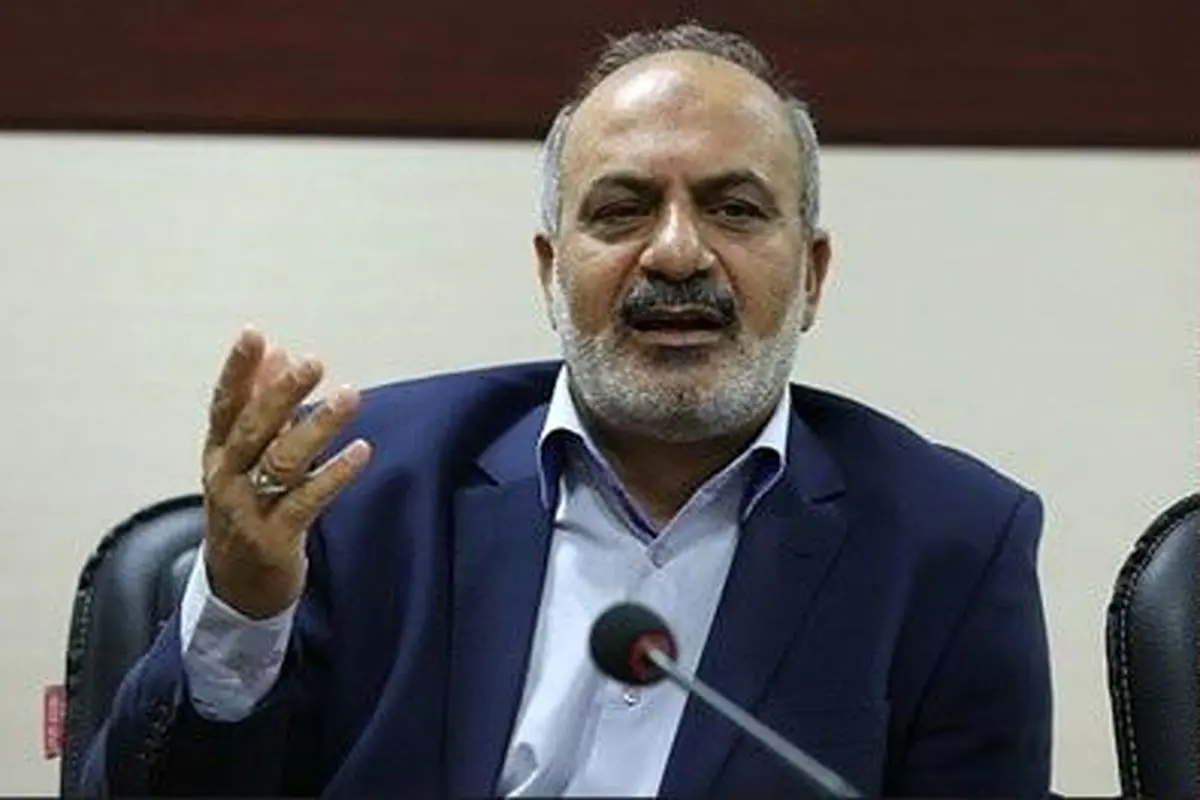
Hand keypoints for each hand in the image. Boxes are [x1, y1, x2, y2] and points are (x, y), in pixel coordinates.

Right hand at [201, 327, 371, 618]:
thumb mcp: (245, 459)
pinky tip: (361, 450)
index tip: (254, 334)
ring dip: (317, 426)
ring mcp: (248, 511)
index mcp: (218, 454)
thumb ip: (260, 406)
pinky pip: (307, 501)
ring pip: (282, 462)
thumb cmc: (246, 511)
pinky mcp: (274, 539)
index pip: (224, 405)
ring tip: (350, 395)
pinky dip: (334, 474)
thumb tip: (275, 352)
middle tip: (312, 362)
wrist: (236, 590)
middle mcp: (226, 479)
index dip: (237, 370)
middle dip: (281, 393)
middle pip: (252, 429)